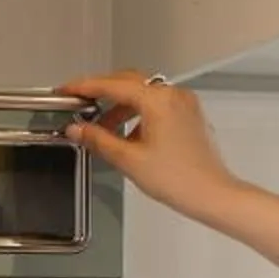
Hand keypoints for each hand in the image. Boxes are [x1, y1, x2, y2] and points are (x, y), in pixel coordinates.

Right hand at [57, 71, 242, 227]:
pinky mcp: (190, 115)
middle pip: (129, 83)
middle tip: (80, 103)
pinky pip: (159, 105)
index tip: (67, 90)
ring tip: (102, 129)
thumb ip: (98, 140)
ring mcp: (184, 104)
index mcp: (158, 100)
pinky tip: (128, 135)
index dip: (85, 86)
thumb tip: (76, 129)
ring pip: (144, 94)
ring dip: (120, 106)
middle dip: (102, 93)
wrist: (211, 194)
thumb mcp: (128, 160)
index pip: (112, 85)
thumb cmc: (178, 179)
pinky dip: (139, 113)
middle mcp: (174, 95)